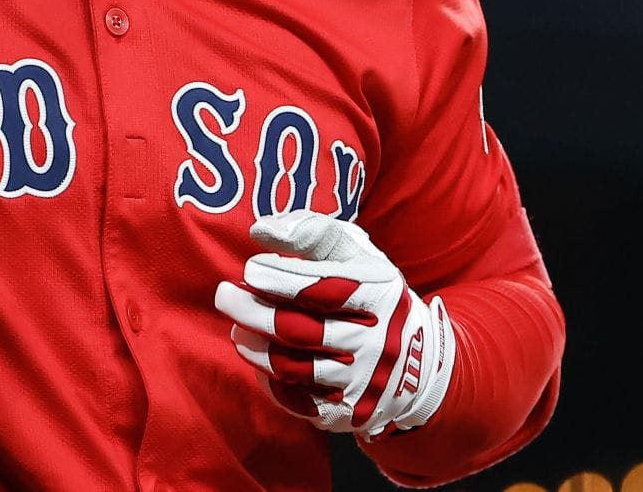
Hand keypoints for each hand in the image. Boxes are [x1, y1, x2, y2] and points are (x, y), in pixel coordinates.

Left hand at [214, 209, 455, 440]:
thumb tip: (261, 230)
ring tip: (237, 328)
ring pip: (292, 367)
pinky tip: (258, 359)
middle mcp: (373, 342)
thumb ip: (312, 231)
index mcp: (378, 295)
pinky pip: (297, 400)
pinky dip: (270, 381)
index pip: (317, 287)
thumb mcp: (356, 252)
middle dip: (251, 311)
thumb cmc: (372, 292)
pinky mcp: (347, 412)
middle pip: (298, 330)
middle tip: (224, 295)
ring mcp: (360, 381)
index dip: (276, 277)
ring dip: (254, 347)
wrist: (418, 362)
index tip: (250, 268)